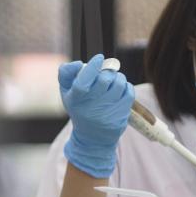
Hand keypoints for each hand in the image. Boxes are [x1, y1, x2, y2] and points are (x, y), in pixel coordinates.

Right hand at [58, 54, 135, 178]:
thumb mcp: (67, 92)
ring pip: (119, 83)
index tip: (99, 58)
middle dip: (107, 71)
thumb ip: (66, 74)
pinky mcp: (121, 117)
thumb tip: (79, 63)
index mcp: (75, 100)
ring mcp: (107, 113)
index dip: (92, 67)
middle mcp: (91, 108)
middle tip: (105, 73)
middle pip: (104, 79)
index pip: (83, 81)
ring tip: (112, 81)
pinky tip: (119, 89)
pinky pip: (129, 92)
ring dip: (117, 77)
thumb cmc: (79, 108)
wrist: (92, 138)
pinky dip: (125, 86)